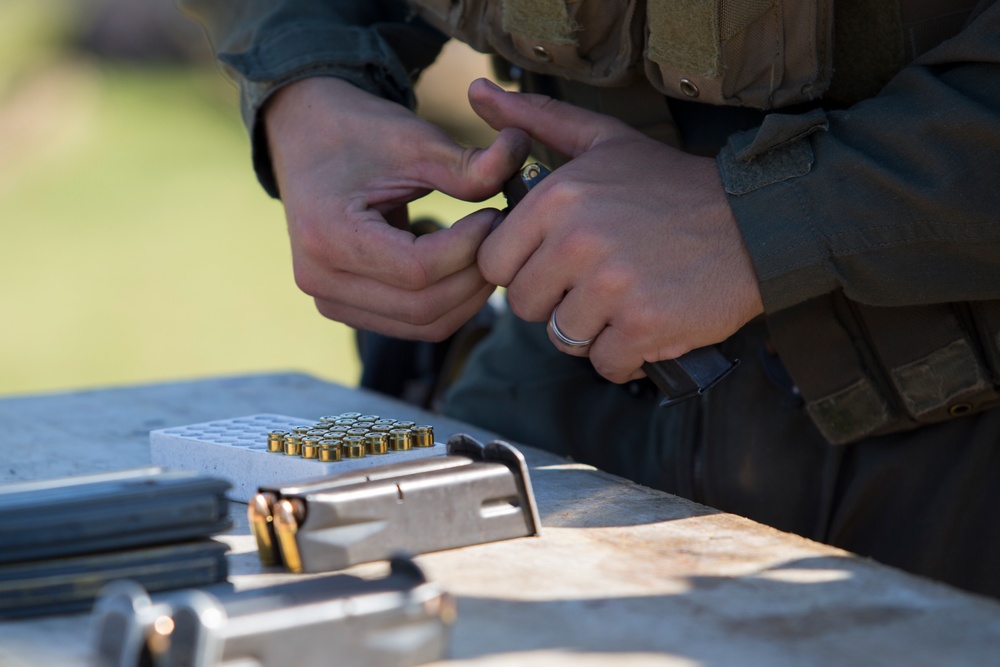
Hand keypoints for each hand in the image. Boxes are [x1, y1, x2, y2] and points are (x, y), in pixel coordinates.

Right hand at [264, 77, 530, 340]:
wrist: (306, 140)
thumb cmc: (358, 133)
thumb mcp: (413, 139)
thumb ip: (468, 163)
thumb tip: (523, 153)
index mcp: (327, 233)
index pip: (419, 269)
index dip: (469, 248)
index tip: (496, 215)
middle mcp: (319, 279)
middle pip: (424, 307)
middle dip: (476, 276)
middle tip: (503, 239)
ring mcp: (329, 300)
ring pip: (424, 324)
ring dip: (469, 295)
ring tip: (488, 251)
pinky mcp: (345, 308)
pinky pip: (413, 323)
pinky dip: (450, 301)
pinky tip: (465, 265)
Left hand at [469, 79, 763, 382]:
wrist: (754, 223)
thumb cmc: (670, 187)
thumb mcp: (603, 140)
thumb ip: (536, 120)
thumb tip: (477, 93)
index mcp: (558, 198)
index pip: (493, 263)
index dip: (523, 268)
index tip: (557, 262)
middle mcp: (578, 242)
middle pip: (524, 305)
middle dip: (555, 301)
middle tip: (597, 282)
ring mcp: (612, 288)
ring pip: (563, 338)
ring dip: (592, 330)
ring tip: (625, 300)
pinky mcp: (644, 326)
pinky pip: (606, 363)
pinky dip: (626, 356)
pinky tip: (648, 324)